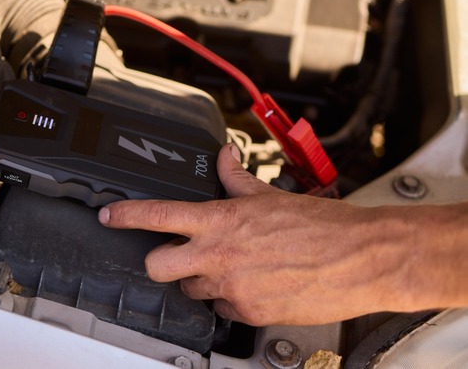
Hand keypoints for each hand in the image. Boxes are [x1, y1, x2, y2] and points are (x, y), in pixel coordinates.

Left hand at [99, 144, 467, 324]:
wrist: (361, 258)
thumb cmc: (322, 226)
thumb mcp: (271, 194)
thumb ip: (237, 178)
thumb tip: (223, 157)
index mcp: (220, 220)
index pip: (157, 215)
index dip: (125, 215)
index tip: (108, 215)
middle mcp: (218, 254)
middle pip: (157, 266)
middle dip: (158, 262)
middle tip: (171, 257)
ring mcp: (231, 287)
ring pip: (191, 291)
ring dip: (200, 281)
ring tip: (228, 268)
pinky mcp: (248, 312)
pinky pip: (223, 309)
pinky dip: (230, 299)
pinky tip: (252, 285)